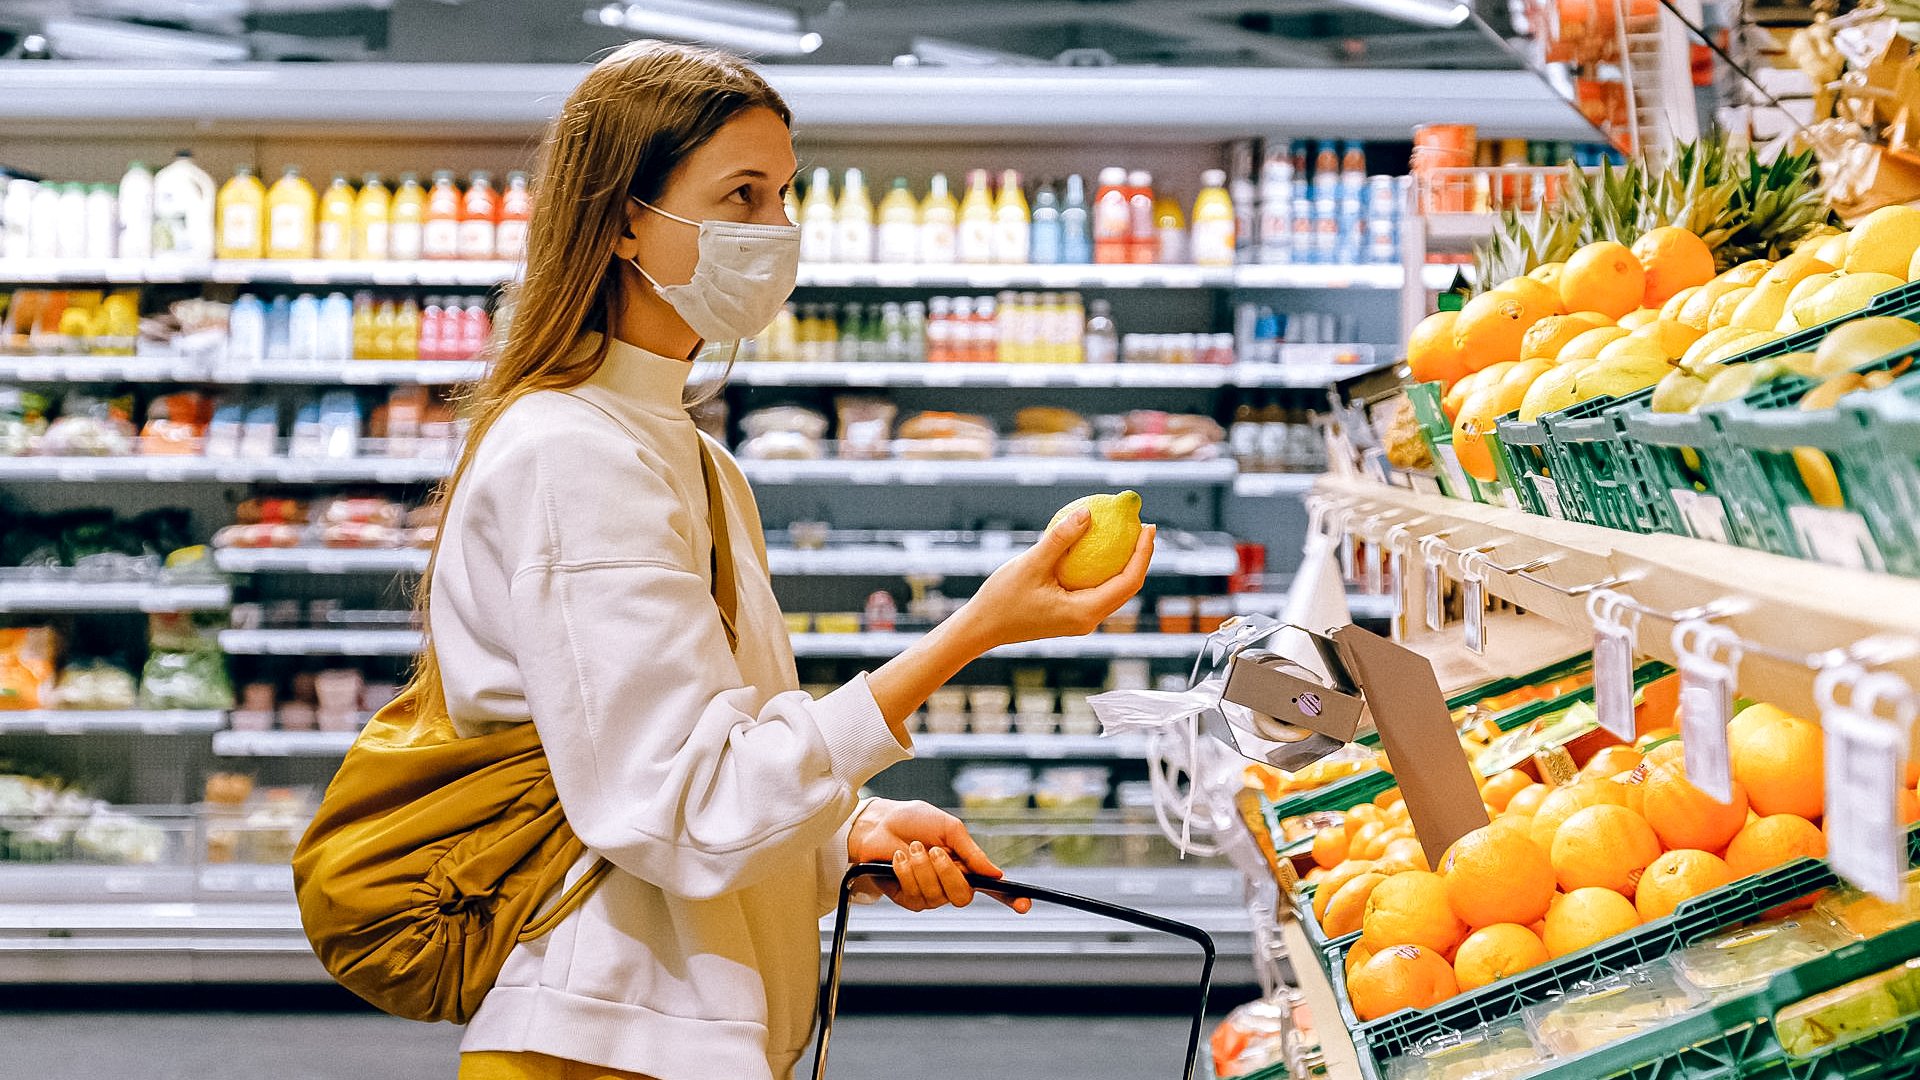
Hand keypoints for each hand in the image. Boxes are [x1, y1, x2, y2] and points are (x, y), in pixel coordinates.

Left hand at [848, 798, 1031, 912]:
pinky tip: (899, 858)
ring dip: (922, 869)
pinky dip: (907, 873)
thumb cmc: (914, 821)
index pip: (992, 888)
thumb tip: (996, 873)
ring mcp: (930, 894)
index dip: (1011, 898)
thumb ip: (972, 852)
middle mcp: (950, 883)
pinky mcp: (908, 899)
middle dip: (948, 874)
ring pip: (937, 896)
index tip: (1026, 905)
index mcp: (965, 866)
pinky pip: (915, 896)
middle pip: (963, 897)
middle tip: (934, 851)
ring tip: (912, 848)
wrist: (879, 824)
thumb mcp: (949, 829)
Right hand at [955, 511, 1155, 650]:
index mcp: (1085, 612)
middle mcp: (1088, 620)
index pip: (1128, 581)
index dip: (1143, 553)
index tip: (1147, 526)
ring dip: (1124, 563)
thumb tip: (1089, 512)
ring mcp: (1080, 620)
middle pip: (1127, 587)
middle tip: (1142, 525)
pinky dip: (1102, 569)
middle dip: (1139, 557)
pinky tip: (1096, 547)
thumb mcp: (1031, 564)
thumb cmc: (1003, 599)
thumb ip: (1060, 538)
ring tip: (1127, 534)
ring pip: (1113, 591)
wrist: (982, 627)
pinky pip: (1095, 590)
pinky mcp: (1071, 615)